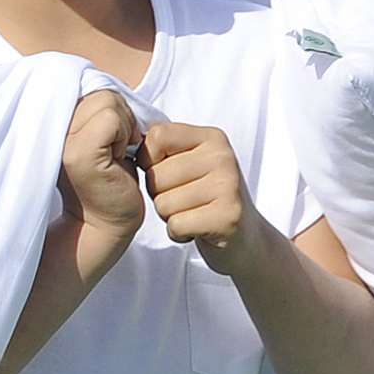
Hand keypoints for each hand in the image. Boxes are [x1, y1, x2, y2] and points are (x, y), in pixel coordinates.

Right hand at [57, 87, 143, 247]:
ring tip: (116, 153)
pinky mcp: (78, 154)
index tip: (111, 137)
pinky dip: (125, 136)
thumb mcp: (97, 135)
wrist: (104, 224)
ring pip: (107, 102)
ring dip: (124, 126)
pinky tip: (118, 159)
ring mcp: (61, 141)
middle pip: (101, 92)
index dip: (110, 108)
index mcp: (52, 120)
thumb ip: (94, 110)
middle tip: (116, 147)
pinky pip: (112, 120)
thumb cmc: (108, 179)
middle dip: (120, 115)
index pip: (89, 86)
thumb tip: (111, 85)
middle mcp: (49, 127)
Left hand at [140, 122, 254, 267]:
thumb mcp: (191, 162)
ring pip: (162, 203)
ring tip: (192, 213)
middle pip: (156, 175)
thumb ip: (165, 148)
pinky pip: (176, 224)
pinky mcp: (227, 217)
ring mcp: (227, 186)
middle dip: (159, 194)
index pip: (157, 136)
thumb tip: (128, 142)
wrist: (245, 237)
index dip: (148, 159)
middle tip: (184, 200)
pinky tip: (197, 229)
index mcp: (211, 138)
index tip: (164, 172)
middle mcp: (222, 157)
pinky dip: (179, 233)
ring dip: (170, 216)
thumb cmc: (206, 198)